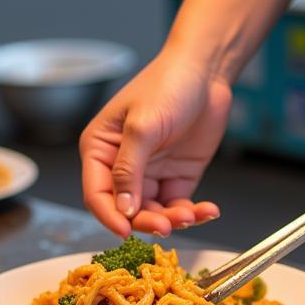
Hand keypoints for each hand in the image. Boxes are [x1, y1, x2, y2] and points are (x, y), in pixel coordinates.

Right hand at [80, 50, 230, 236]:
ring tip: (192, 215)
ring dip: (172, 220)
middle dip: (147, 221)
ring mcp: (151, 174)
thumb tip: (122, 208)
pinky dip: (193, 213)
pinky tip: (207, 211)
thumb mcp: (142, 126)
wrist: (206, 72)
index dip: (109, 216)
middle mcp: (122, 166)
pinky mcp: (176, 178)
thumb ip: (129, 169)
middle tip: (167, 225)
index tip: (125, 232)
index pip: (97, 194)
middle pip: (127, 210)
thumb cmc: (167, 84)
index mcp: (100, 150)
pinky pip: (179, 206)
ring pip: (154, 213)